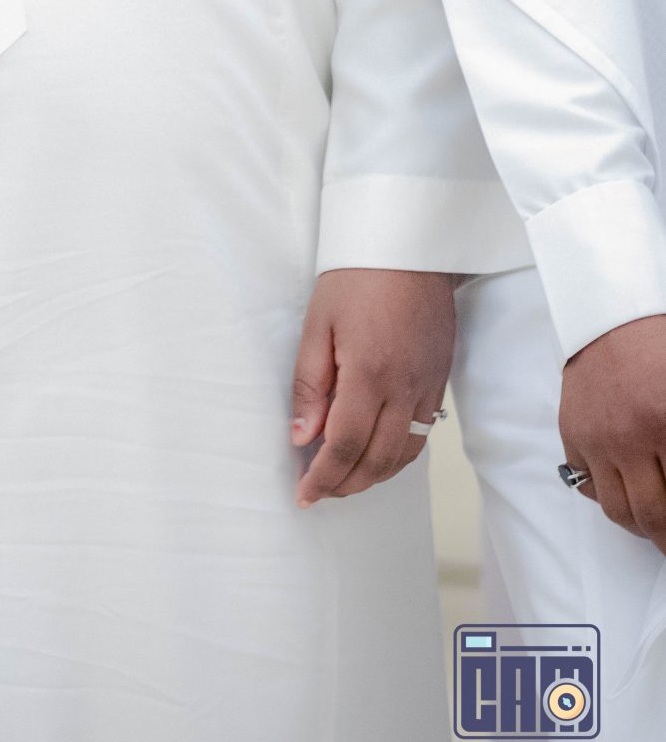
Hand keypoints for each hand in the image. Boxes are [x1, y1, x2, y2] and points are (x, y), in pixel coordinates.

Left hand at [291, 267, 455, 504]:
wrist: (410, 246)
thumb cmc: (357, 276)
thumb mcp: (318, 324)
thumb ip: (310, 384)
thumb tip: (302, 437)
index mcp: (370, 374)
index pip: (346, 446)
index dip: (324, 477)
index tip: (304, 495)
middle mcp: (405, 388)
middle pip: (379, 461)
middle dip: (348, 485)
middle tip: (320, 491)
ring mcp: (427, 386)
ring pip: (405, 454)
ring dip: (374, 475)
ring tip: (343, 477)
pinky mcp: (439, 380)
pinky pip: (422, 433)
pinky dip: (397, 453)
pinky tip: (375, 450)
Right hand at [560, 313, 665, 552]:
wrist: (610, 319)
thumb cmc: (659, 352)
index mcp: (665, 424)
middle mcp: (628, 439)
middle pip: (650, 515)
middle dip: (665, 537)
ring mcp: (596, 439)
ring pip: (617, 510)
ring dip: (638, 525)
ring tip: (651, 524)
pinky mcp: (572, 434)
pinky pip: (587, 483)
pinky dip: (605, 493)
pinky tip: (624, 486)